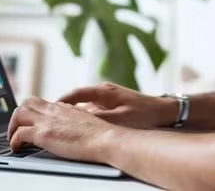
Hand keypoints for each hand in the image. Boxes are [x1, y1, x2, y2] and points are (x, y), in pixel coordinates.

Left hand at [7, 97, 115, 162]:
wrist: (105, 139)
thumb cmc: (101, 135)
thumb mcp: (86, 121)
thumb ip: (74, 120)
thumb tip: (70, 125)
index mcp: (64, 108)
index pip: (41, 103)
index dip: (32, 112)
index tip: (30, 122)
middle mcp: (53, 111)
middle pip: (26, 103)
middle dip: (18, 116)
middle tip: (17, 130)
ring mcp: (47, 121)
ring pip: (18, 113)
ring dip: (12, 128)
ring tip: (14, 141)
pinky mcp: (44, 134)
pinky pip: (19, 134)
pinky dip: (14, 142)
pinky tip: (17, 149)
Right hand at [57, 82, 177, 128]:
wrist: (165, 110)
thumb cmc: (145, 114)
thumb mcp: (121, 119)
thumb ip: (100, 119)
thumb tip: (80, 119)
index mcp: (105, 91)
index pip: (76, 93)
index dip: (62, 101)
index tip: (50, 108)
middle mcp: (104, 91)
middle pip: (77, 97)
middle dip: (64, 106)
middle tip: (51, 116)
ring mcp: (108, 96)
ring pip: (85, 103)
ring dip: (74, 111)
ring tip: (63, 121)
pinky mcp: (113, 102)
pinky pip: (93, 106)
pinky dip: (84, 114)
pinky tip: (82, 124)